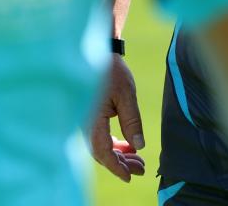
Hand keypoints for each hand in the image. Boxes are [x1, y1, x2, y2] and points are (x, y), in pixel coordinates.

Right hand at [88, 55, 145, 181]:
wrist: (99, 52)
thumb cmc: (112, 71)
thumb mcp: (126, 95)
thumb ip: (132, 121)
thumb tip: (138, 146)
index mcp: (91, 119)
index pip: (103, 151)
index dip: (117, 167)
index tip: (131, 176)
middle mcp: (85, 123)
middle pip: (101, 153)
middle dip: (122, 163)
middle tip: (142, 169)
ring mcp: (86, 120)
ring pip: (101, 146)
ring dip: (119, 155)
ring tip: (138, 161)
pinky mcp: (90, 116)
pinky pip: (101, 137)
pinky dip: (114, 144)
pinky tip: (129, 146)